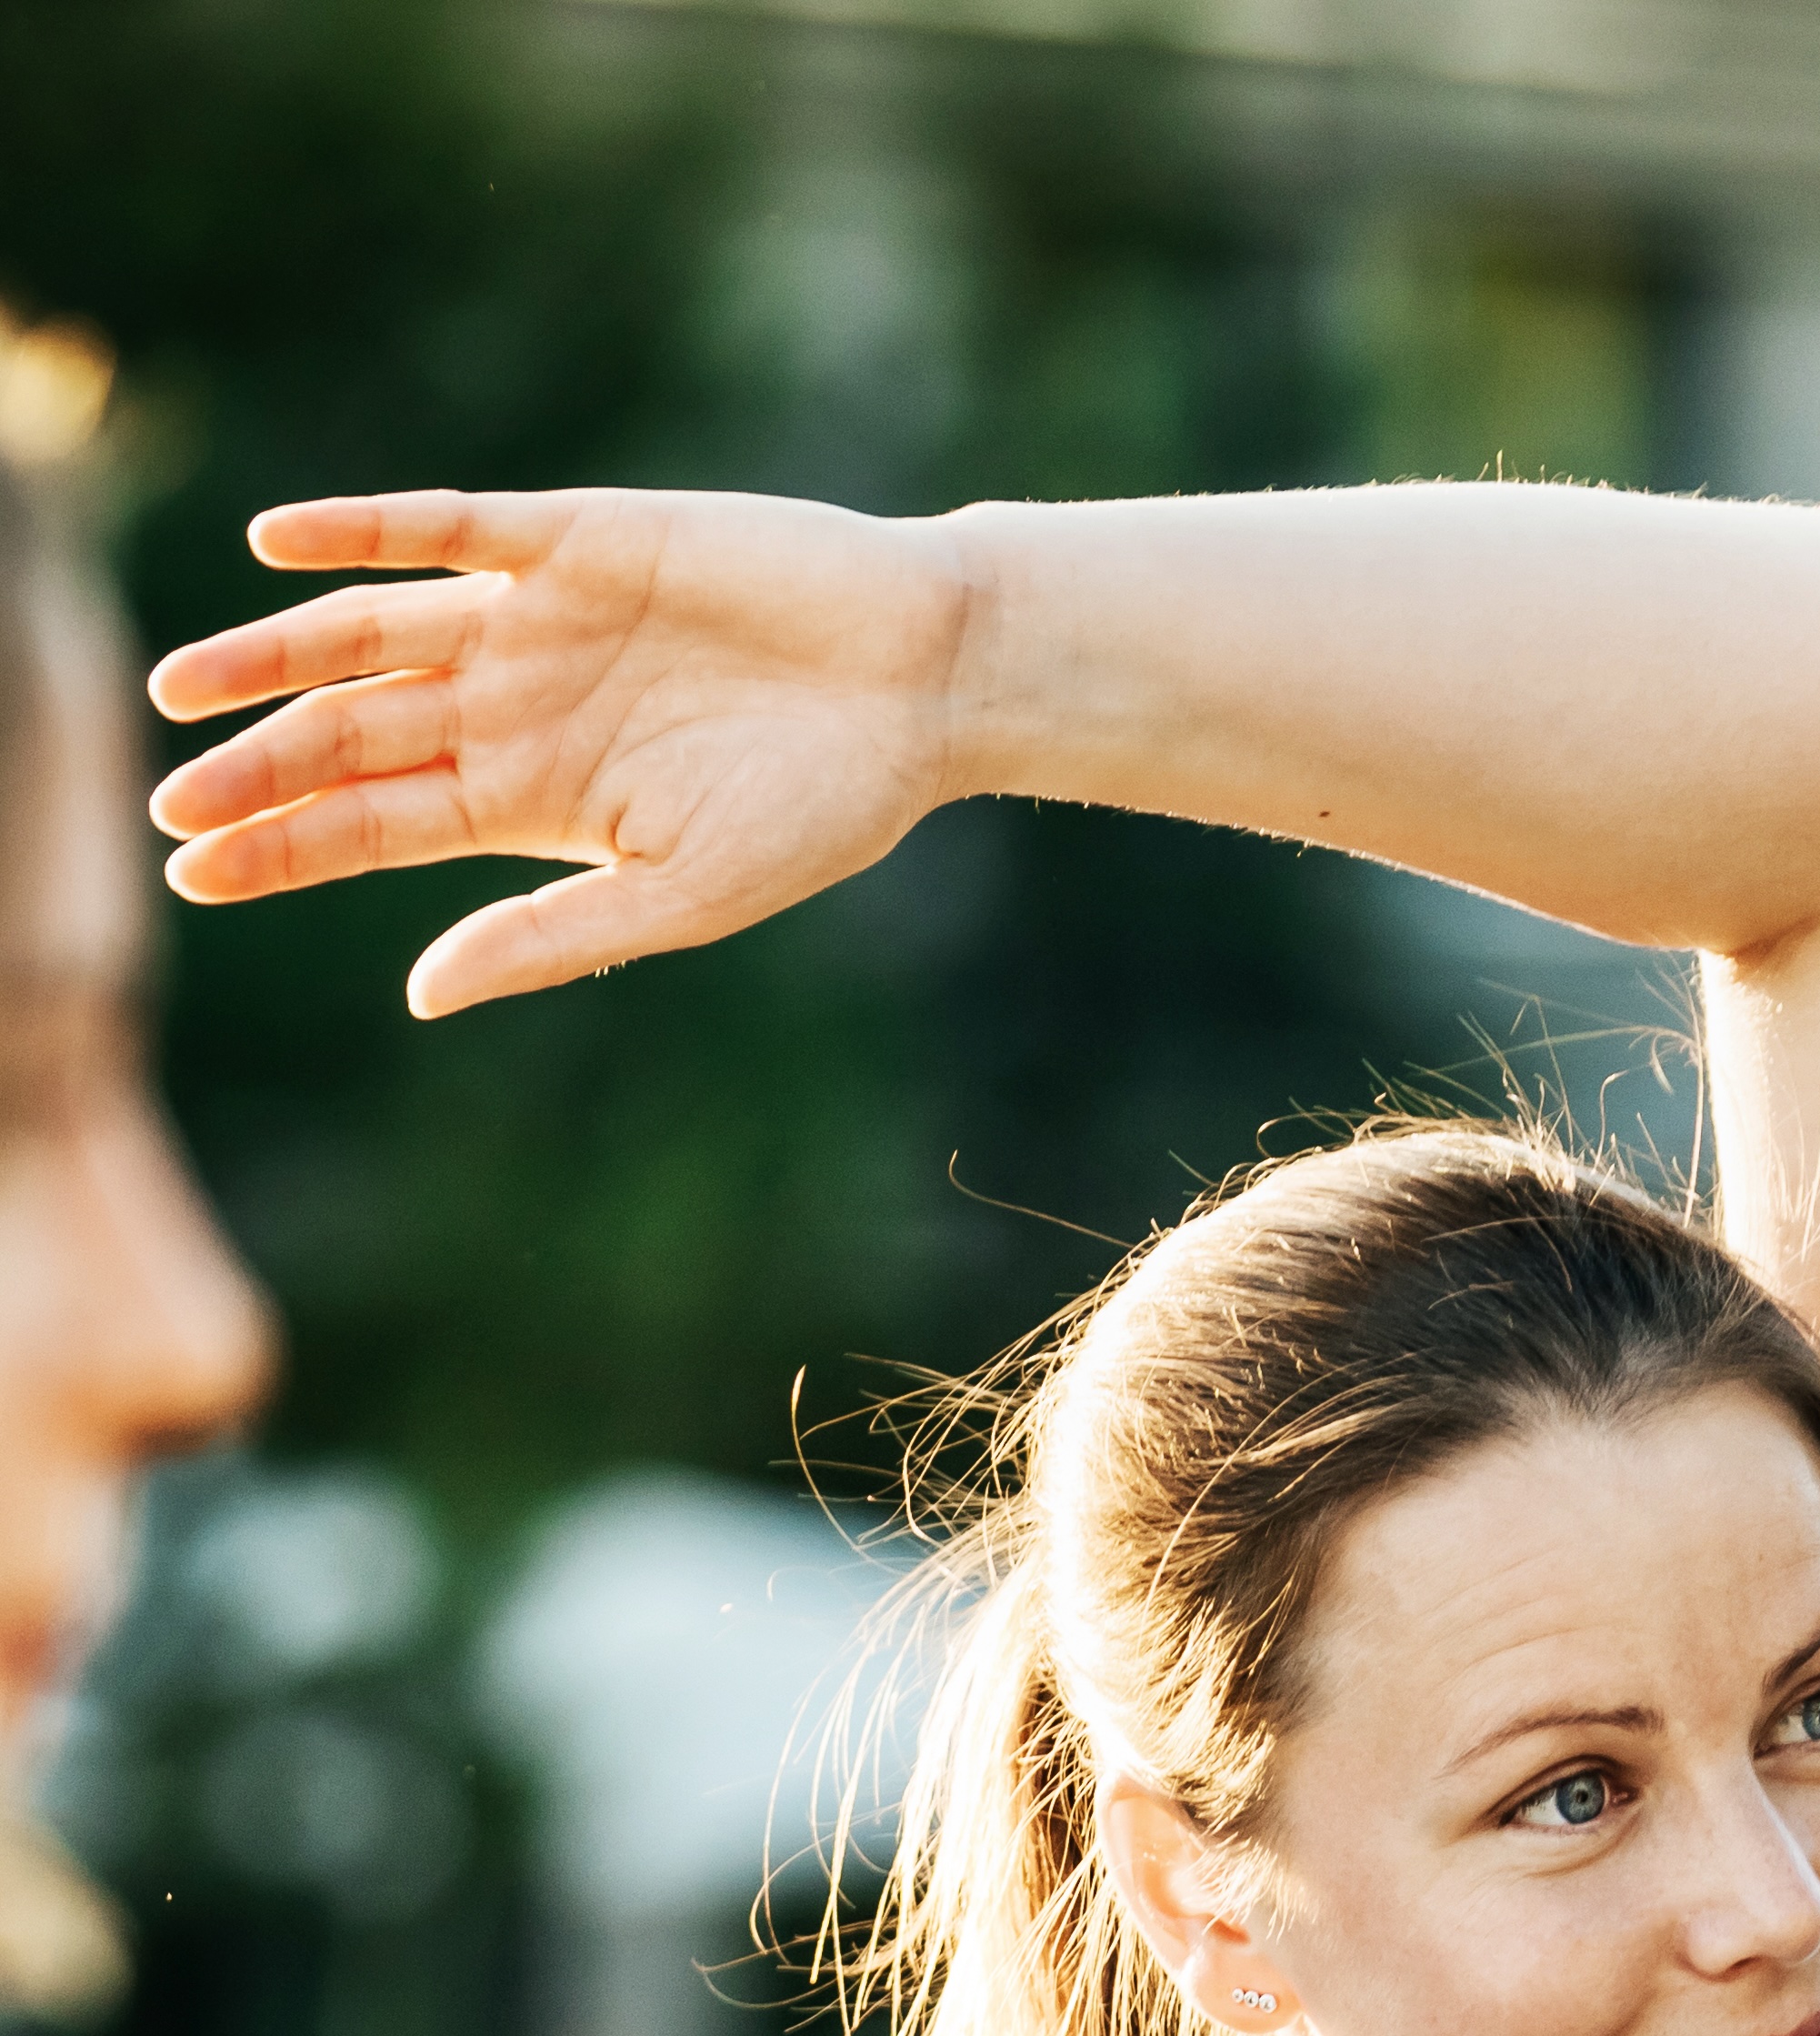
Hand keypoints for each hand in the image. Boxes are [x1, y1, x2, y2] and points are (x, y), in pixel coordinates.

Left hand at [146, 487, 975, 1018]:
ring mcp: (535, 619)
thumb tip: (423, 992)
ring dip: (270, 654)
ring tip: (180, 686)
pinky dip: (361, 531)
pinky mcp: (575, 540)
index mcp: (535, 801)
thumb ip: (552, 936)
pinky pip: (444, 530)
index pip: (375, 826)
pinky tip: (279, 547)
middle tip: (166, 802)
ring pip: (367, 633)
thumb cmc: (827, 806)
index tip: (191, 871)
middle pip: (350, 735)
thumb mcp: (686, 895)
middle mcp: (514, 706)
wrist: (923, 682)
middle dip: (256, 769)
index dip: (282, 846)